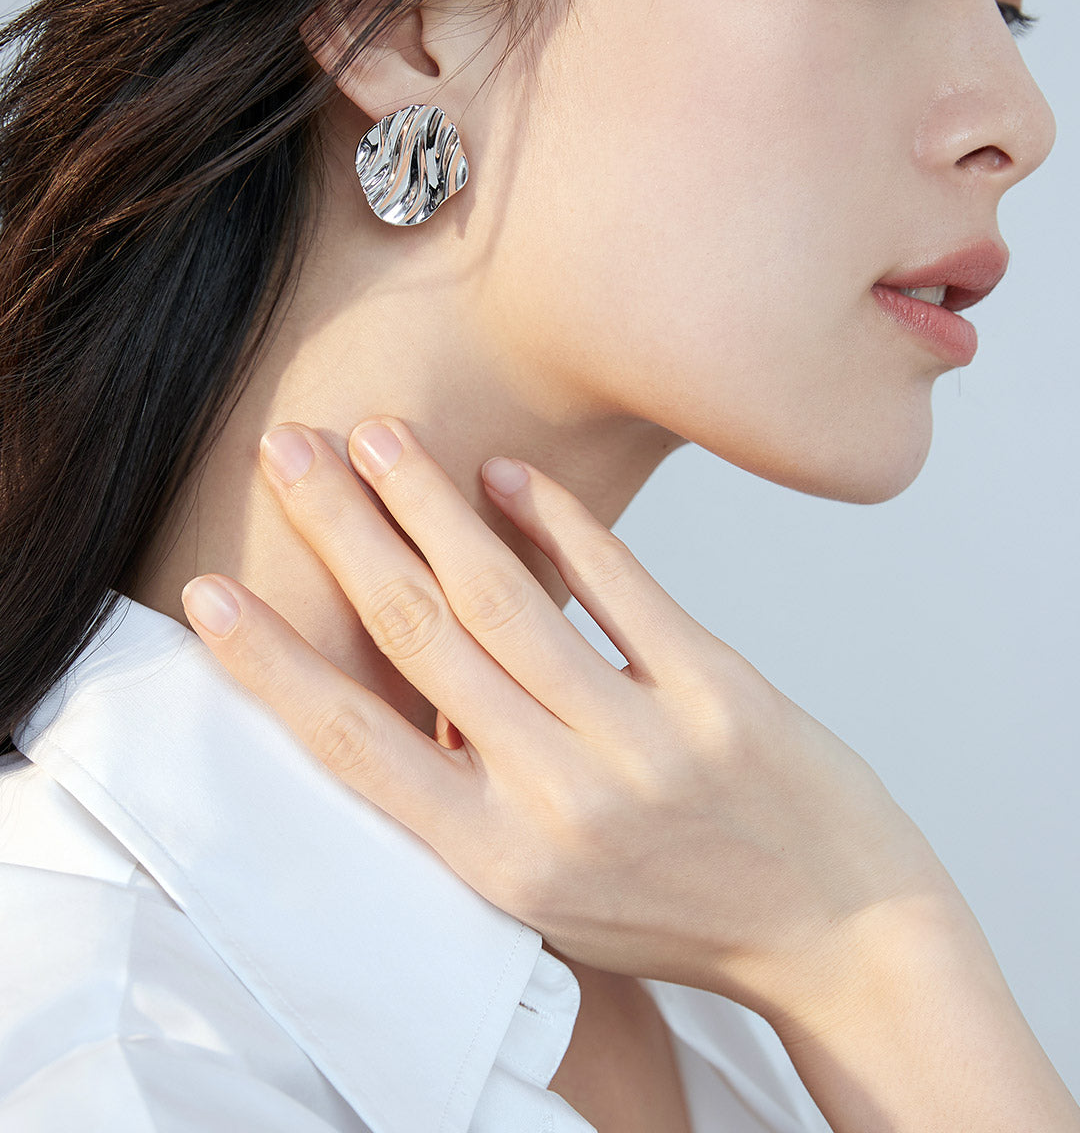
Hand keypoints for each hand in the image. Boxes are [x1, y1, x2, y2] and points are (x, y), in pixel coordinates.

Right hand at [181, 417, 952, 1023]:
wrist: (844, 936)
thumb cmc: (683, 911)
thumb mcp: (551, 898)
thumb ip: (475, 803)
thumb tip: (410, 687)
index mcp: (496, 864)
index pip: (354, 748)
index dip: (273, 664)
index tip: (212, 595)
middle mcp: (557, 801)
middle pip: (420, 637)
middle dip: (341, 533)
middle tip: (289, 451)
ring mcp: (641, 741)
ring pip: (503, 597)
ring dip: (429, 504)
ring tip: (377, 436)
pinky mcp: (716, 692)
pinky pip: (620, 586)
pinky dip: (558, 521)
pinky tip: (508, 473)